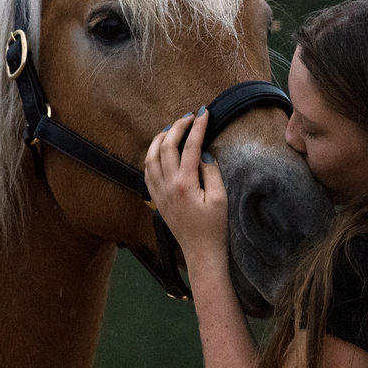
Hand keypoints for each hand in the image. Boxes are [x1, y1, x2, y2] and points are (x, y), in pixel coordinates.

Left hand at [144, 108, 228, 271]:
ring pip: (150, 157)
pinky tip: (159, 151)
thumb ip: (211, 172)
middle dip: (177, 127)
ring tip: (172, 129)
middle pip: (166, 146)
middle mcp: (168, 186)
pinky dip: (151, 156)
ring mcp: (159, 193)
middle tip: (190, 116)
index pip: (190, 146)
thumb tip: (202, 154)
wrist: (201, 254)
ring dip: (160, 139)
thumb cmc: (215, 229)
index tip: (204, 113)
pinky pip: (147, 172)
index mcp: (185, 184)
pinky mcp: (157, 200)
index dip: (198, 127)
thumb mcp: (220, 199)